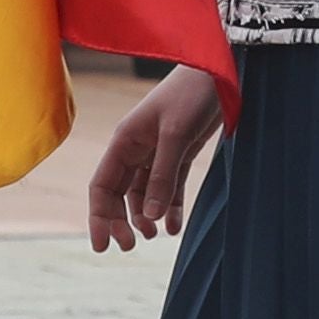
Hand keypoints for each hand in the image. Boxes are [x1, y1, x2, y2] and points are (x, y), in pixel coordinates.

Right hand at [88, 64, 226, 249]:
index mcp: (124, 141)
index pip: (102, 186)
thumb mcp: (176, 133)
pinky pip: (168, 188)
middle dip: (120, 221)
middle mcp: (135, 149)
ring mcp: (157, 153)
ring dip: (145, 216)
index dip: (99, 216)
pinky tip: (175, 227)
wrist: (219, 72)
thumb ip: (163, 174)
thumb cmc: (192, 93)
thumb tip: (149, 215)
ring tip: (155, 236)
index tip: (102, 245)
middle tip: (131, 246)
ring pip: (143, 194)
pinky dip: (170, 208)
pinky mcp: (179, 155)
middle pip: (118, 194)